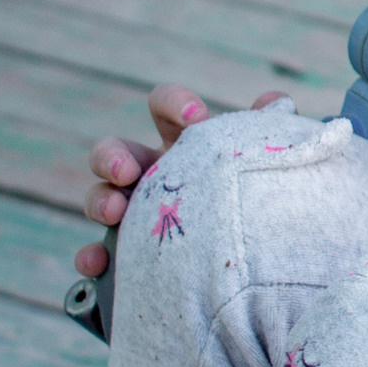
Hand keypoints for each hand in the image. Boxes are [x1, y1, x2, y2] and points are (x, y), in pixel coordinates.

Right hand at [72, 82, 290, 279]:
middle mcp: (152, 175)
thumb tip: (275, 102)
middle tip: (127, 171)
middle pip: (117, 152)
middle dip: (114, 156)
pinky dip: (91, 258)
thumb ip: (269, 136)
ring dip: (100, 201)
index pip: (167, 108)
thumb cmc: (261, 202)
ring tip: (115, 213)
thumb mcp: (267, 169)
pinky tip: (96, 264)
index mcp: (185, 145)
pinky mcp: (128, 257)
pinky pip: (99, 256)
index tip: (195, 116)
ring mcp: (135, 215)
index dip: (174, 103)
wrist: (263, 264)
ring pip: (100, 198)